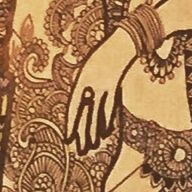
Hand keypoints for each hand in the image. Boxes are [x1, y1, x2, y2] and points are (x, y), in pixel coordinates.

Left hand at [68, 26, 137, 152]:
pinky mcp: (115, 86)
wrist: (123, 42)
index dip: (70, 124)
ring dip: (94, 131)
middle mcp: (91, 84)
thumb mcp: (88, 66)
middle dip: (82, 133)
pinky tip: (105, 133)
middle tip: (79, 150)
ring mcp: (104, 86)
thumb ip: (83, 83)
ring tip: (91, 146)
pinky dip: (107, 120)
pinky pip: (110, 106)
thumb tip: (78, 100)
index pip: (73, 106)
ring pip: (98, 113)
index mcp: (81, 79)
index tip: (68, 139)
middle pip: (85, 114)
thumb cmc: (105, 54)